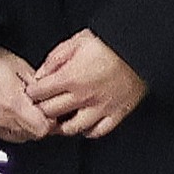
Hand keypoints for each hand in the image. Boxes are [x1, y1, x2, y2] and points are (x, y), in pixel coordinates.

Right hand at [0, 48, 54, 143]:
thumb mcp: (21, 67)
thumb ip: (40, 90)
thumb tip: (53, 102)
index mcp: (11, 104)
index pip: (42, 129)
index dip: (49, 120)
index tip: (47, 111)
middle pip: (30, 136)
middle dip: (36, 123)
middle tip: (33, 107)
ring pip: (16, 138)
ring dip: (22, 126)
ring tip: (17, 107)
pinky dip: (6, 126)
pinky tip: (3, 110)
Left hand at [25, 33, 146, 137]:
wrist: (141, 48)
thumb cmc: (111, 42)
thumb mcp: (76, 41)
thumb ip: (55, 59)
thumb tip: (42, 74)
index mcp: (70, 77)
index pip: (38, 93)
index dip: (32, 92)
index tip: (33, 91)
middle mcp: (83, 96)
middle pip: (50, 113)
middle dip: (42, 109)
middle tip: (42, 106)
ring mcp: (100, 108)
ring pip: (72, 128)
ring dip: (62, 125)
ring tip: (60, 119)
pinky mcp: (117, 114)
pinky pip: (98, 131)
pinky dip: (88, 131)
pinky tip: (84, 124)